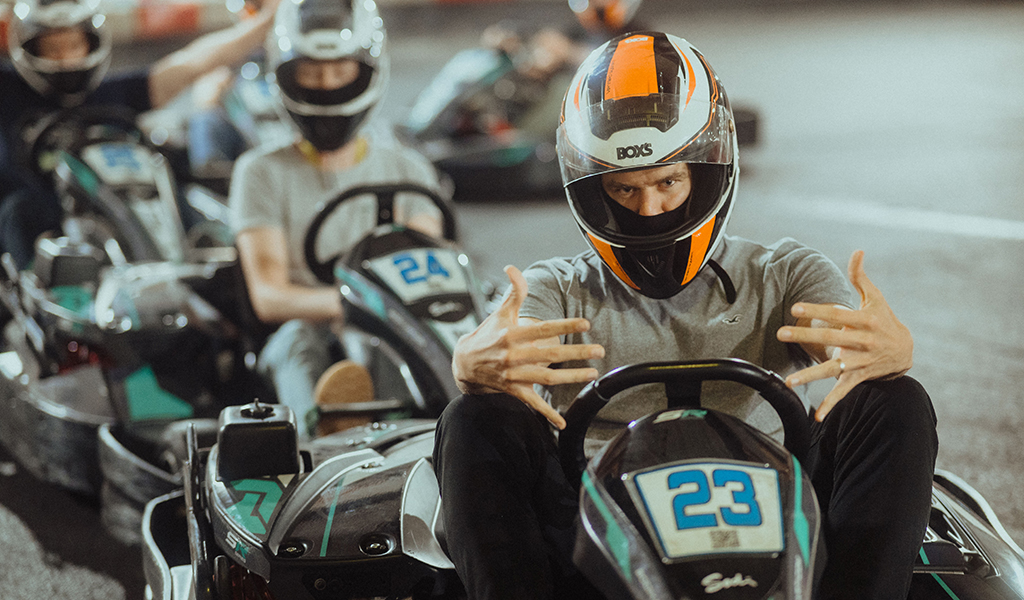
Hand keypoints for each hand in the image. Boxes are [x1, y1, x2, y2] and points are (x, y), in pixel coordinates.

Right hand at [452, 265, 604, 428]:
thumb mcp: (500, 313)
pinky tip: (563, 422)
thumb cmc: (487, 335)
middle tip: (599, 350)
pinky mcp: (513, 391)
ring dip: (571, 378)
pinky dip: (547, 415)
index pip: (542, 329)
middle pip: (550, 355)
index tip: (585, 324)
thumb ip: (513, 292)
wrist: (464, 364)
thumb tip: (512, 268)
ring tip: (593, 374)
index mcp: (512, 335)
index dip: (563, 326)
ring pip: (546, 378)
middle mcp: (513, 356)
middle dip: (576, 353)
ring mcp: (514, 375)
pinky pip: (532, 404)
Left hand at [776, 250, 912, 421]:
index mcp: (865, 321)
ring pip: (834, 369)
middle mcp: (863, 342)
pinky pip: (844, 392)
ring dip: (811, 375)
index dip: (817, 311)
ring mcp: (860, 362)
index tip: (796, 308)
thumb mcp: (876, 298)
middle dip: (806, 337)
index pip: (838, 314)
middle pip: (832, 339)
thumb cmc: (884, 319)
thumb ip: (861, 276)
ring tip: (789, 381)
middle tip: (781, 333)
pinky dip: (831, 404)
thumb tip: (857, 250)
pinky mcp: (859, 377)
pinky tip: (817, 417)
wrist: (906, 350)